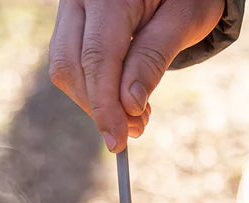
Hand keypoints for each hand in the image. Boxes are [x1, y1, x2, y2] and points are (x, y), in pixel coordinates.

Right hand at [49, 0, 223, 151]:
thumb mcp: (183, 21)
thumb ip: (153, 59)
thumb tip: (129, 107)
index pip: (97, 57)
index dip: (105, 106)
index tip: (118, 142)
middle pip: (71, 65)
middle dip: (100, 107)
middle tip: (136, 130)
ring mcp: (70, 8)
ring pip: (64, 68)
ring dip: (95, 101)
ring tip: (134, 113)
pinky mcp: (70, 23)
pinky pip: (69, 63)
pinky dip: (93, 88)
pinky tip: (122, 96)